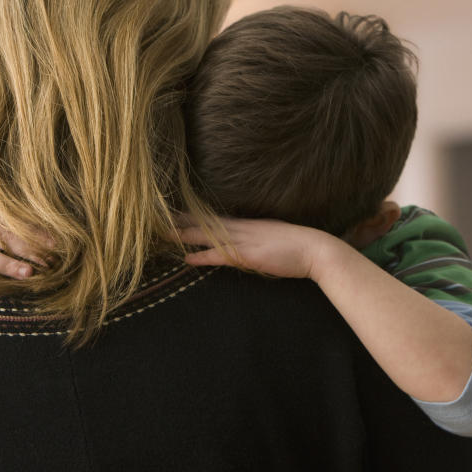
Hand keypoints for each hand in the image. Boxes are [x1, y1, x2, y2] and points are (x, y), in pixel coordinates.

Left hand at [177, 216, 333, 279]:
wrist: (315, 249)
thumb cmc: (295, 247)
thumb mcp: (269, 238)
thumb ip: (253, 239)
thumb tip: (242, 244)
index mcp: (245, 224)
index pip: (211, 217)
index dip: (190, 215)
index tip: (172, 212)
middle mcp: (240, 228)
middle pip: (203, 221)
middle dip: (180, 220)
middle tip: (157, 218)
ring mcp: (243, 240)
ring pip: (207, 235)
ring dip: (184, 235)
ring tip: (162, 235)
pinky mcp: (248, 254)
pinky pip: (220, 255)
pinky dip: (202, 256)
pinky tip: (187, 258)